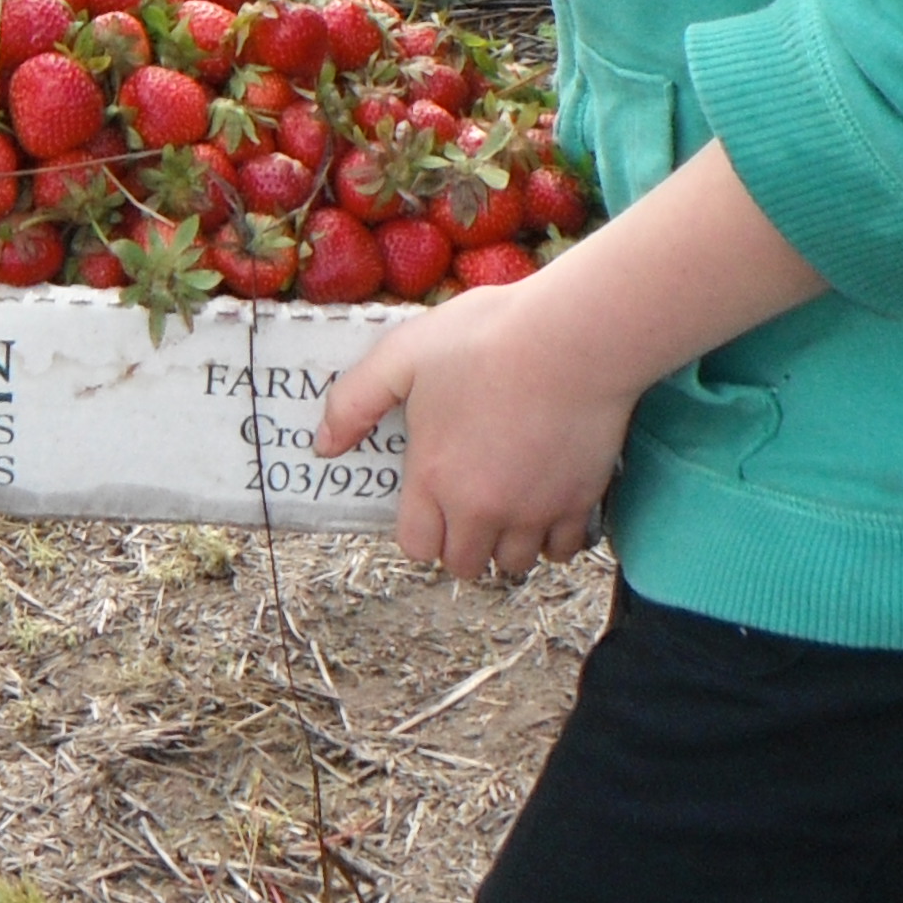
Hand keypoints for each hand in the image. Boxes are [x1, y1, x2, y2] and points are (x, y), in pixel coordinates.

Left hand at [317, 280, 628, 583]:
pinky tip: (548, 502)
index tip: (430, 499)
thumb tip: (322, 447)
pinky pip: (563, 550)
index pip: (416, 546)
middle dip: (460, 543)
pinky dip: (554, 538)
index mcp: (434, 478)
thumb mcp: (402, 355)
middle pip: (464, 564)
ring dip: (506, 544)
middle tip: (467, 503)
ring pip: (514, 564)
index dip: (419, 528)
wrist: (573, 338)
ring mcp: (534, 511)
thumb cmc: (484, 338)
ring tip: (508, 504)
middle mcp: (482, 508)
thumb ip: (354, 402)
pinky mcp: (580, 502)